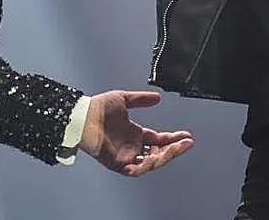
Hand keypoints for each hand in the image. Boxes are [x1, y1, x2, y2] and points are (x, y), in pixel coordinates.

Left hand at [79, 90, 194, 176]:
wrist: (81, 116)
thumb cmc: (97, 108)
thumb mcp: (123, 99)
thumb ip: (141, 99)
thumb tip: (158, 98)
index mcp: (135, 134)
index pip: (159, 140)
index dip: (173, 139)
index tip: (187, 136)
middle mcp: (132, 147)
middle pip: (159, 153)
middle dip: (174, 149)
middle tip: (187, 143)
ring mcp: (125, 157)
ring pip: (150, 163)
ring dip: (164, 157)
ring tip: (176, 148)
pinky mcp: (116, 164)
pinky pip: (135, 170)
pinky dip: (146, 166)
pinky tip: (155, 157)